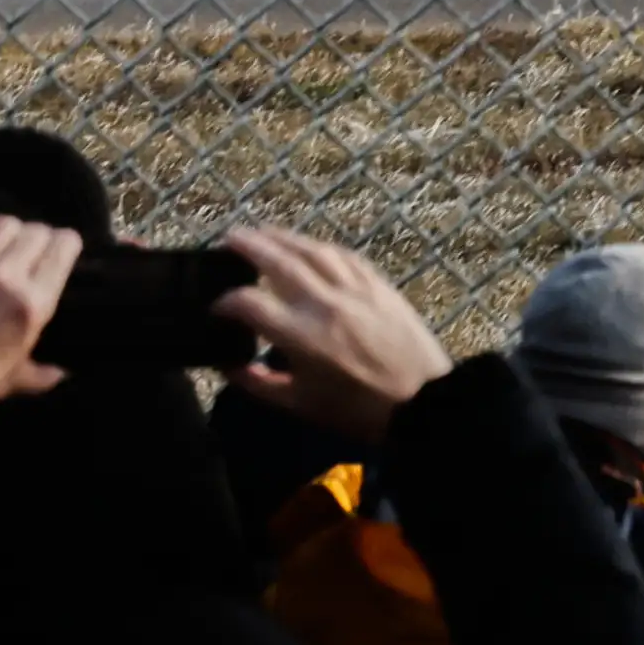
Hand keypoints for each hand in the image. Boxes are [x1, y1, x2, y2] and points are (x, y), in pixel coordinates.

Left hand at [0, 219, 78, 411]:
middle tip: (40, 249)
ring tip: (11, 245)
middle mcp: (8, 274)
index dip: (69, 242)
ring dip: (12, 231)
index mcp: (33, 303)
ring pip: (2, 224)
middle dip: (42, 236)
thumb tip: (63, 375)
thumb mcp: (14, 381)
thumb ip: (42, 375)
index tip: (68, 248)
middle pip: (34, 230)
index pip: (61, 249)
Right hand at [219, 229, 453, 449]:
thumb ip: (258, 384)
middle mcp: (323, 303)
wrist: (426, 405)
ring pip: (310, 249)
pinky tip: (311, 248)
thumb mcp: (301, 406)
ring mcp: (353, 289)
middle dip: (245, 246)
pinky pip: (344, 255)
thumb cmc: (359, 410)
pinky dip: (320, 247)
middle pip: (275, 260)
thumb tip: (227, 365)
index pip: (248, 303)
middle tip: (228, 240)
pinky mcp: (378, 285)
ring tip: (262, 233)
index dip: (224, 303)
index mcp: (300, 336)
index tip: (217, 309)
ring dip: (281, 237)